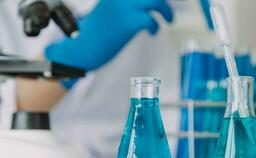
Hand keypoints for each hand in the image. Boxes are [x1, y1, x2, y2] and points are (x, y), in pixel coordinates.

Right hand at [45, 0, 172, 71]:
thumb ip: (124, 6)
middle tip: (168, 13)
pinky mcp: (127, 23)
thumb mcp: (109, 11)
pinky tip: (152, 32)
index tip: (157, 4)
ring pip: (154, 1)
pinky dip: (155, 26)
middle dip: (162, 2)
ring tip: (168, 20)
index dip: (153, 0)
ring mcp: (123, 8)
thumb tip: (142, 7)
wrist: (80, 49)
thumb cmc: (94, 34)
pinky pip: (150, 19)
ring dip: (165, 10)